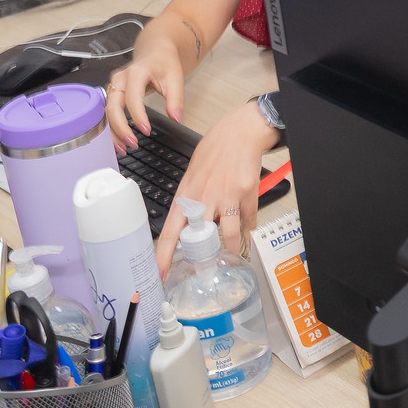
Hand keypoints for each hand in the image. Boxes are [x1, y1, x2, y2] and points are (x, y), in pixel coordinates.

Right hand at [103, 49, 184, 150]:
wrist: (155, 52)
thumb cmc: (164, 62)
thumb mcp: (175, 78)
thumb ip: (176, 99)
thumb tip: (177, 118)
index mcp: (136, 72)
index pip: (132, 98)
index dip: (138, 116)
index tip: (146, 130)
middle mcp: (120, 79)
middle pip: (113, 106)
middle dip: (120, 127)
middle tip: (132, 143)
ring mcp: (113, 86)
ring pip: (107, 112)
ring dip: (113, 131)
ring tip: (124, 148)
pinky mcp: (112, 93)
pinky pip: (108, 112)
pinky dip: (112, 128)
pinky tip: (119, 141)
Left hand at [153, 102, 279, 273]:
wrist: (238, 133)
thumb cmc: (214, 153)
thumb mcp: (193, 178)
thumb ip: (191, 202)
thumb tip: (192, 226)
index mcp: (186, 196)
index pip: (170, 232)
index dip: (164, 256)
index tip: (160, 274)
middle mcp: (204, 198)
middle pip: (201, 239)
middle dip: (203, 256)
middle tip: (205, 267)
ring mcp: (226, 196)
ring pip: (230, 234)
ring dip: (231, 248)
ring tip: (232, 255)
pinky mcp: (246, 193)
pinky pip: (248, 220)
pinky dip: (248, 228)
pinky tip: (247, 230)